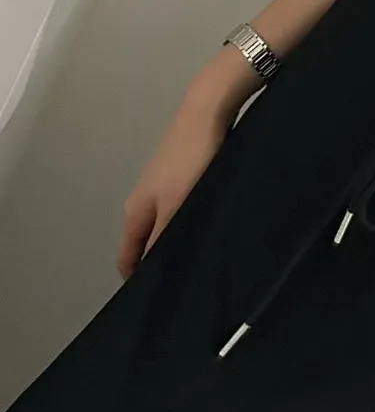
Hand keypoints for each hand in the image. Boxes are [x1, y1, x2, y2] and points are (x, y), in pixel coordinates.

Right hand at [117, 100, 231, 278]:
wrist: (207, 112)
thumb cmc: (190, 159)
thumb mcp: (176, 205)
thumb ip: (163, 238)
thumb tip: (153, 273)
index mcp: (135, 212)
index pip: (127, 258)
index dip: (137, 280)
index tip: (156, 300)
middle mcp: (144, 202)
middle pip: (145, 244)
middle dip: (160, 262)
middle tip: (186, 282)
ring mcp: (163, 188)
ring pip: (165, 227)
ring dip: (177, 242)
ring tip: (200, 259)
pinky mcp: (184, 177)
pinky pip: (181, 211)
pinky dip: (189, 223)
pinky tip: (210, 229)